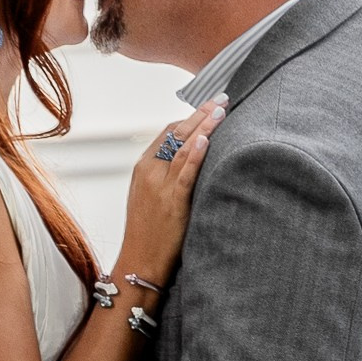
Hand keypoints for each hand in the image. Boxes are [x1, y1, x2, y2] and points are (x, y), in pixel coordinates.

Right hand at [118, 93, 223, 287]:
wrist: (139, 262)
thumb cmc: (148, 231)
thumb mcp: (148, 195)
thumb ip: (164, 174)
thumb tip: (188, 155)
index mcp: (143, 167)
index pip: (168, 131)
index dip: (190, 117)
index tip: (208, 106)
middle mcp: (149, 171)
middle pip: (177, 133)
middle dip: (201, 113)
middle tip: (221, 98)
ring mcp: (160, 186)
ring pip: (184, 147)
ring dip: (205, 126)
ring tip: (222, 110)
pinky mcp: (172, 202)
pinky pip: (185, 173)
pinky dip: (196, 154)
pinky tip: (207, 139)